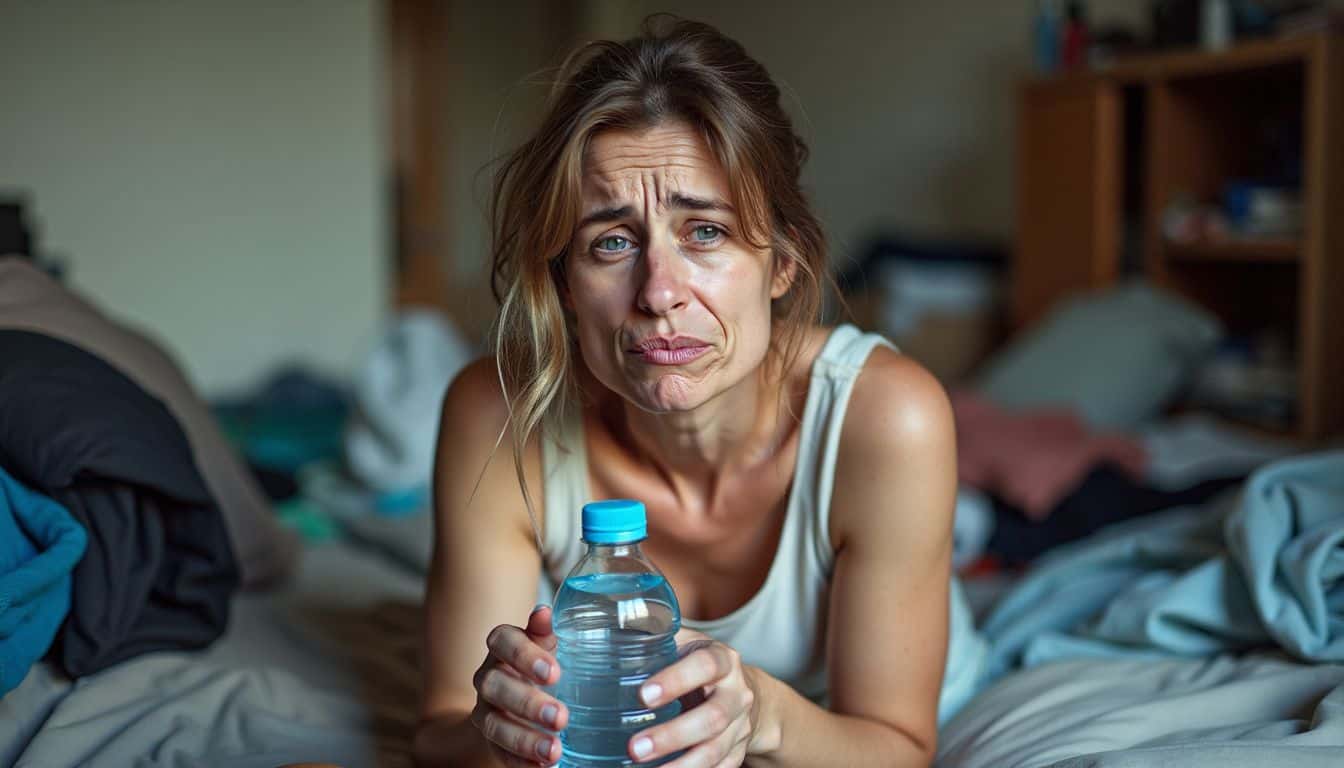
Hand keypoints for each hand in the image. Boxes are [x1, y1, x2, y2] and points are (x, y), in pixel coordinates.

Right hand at [470, 605, 567, 765]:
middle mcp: (487, 677)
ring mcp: (484, 710)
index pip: (502, 641)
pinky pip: (499, 753)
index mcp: (501, 646)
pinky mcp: (490, 740)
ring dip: (525, 739)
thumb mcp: (546, 645)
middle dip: (528, 703)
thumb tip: (545, 612)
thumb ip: (545, 632)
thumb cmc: (539, 663)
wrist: (517, 697)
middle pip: (495, 686)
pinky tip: (543, 767)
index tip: (555, 673)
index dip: (524, 656)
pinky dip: (521, 761)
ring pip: (494, 724)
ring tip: (554, 751)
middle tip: (561, 717)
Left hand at [627, 628, 761, 766]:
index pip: (705, 665)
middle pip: (713, 718)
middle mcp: (737, 694)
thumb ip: (655, 632)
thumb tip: (613, 618)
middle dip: (673, 735)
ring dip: (680, 765)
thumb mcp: (684, 642)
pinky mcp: (737, 752)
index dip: (676, 680)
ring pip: (715, 751)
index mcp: (722, 660)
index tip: (643, 695)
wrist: (742, 691)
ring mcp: (740, 727)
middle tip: (636, 747)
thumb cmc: (698, 664)